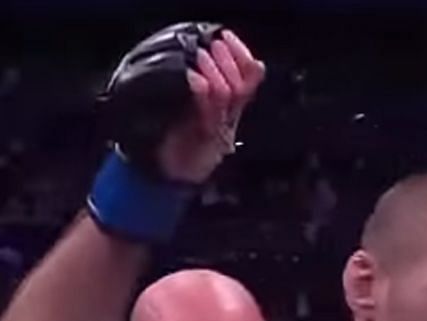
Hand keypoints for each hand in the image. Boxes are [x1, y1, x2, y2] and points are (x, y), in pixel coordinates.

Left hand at [157, 31, 265, 183]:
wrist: (174, 176)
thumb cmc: (183, 142)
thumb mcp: (197, 111)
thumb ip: (206, 91)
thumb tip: (205, 66)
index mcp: (232, 110)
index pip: (251, 79)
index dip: (243, 56)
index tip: (228, 36)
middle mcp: (230, 119)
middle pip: (242, 86)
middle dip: (229, 60)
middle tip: (215, 44)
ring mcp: (217, 128)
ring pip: (227, 94)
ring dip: (215, 70)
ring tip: (202, 55)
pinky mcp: (202, 137)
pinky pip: (207, 110)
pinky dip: (201, 90)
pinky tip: (192, 77)